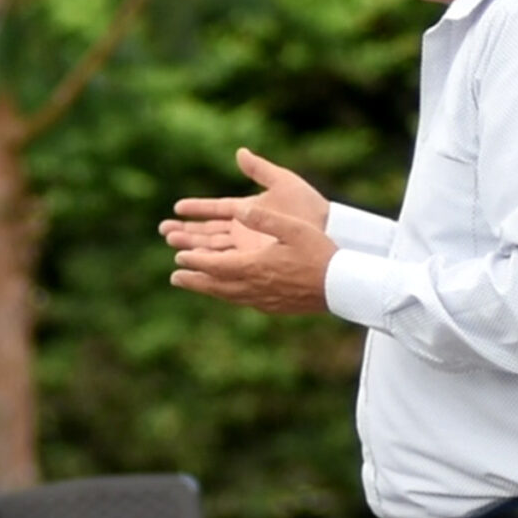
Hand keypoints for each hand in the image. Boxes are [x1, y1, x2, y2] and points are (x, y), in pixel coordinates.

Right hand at [160, 147, 331, 251]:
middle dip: (186, 231)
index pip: (216, 209)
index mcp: (249, 211)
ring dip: (192, 245)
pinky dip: (209, 262)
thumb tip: (240, 152)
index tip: (177, 208)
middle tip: (163, 231)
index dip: (196, 208)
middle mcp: (245, 231)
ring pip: (213, 248)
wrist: (330, 234)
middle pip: (209, 232)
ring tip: (171, 243)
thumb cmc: (309, 208)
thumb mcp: (284, 183)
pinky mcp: (254, 262)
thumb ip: (260, 170)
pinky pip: (226, 263)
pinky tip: (194, 263)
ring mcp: (249, 248)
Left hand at [168, 200, 338, 315]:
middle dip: (193, 280)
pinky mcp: (273, 307)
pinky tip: (227, 293)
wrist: (343, 286)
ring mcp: (263, 300)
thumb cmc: (320, 253)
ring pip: (227, 296)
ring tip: (193, 285)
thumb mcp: (293, 229)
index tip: (179, 257)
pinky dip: (227, 296)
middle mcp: (254, 287)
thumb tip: (239, 210)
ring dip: (207, 290)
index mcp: (255, 267)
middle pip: (215, 285)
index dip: (195, 261)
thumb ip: (265, 219)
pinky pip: (242, 301)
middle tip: (174, 277)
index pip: (216, 265)